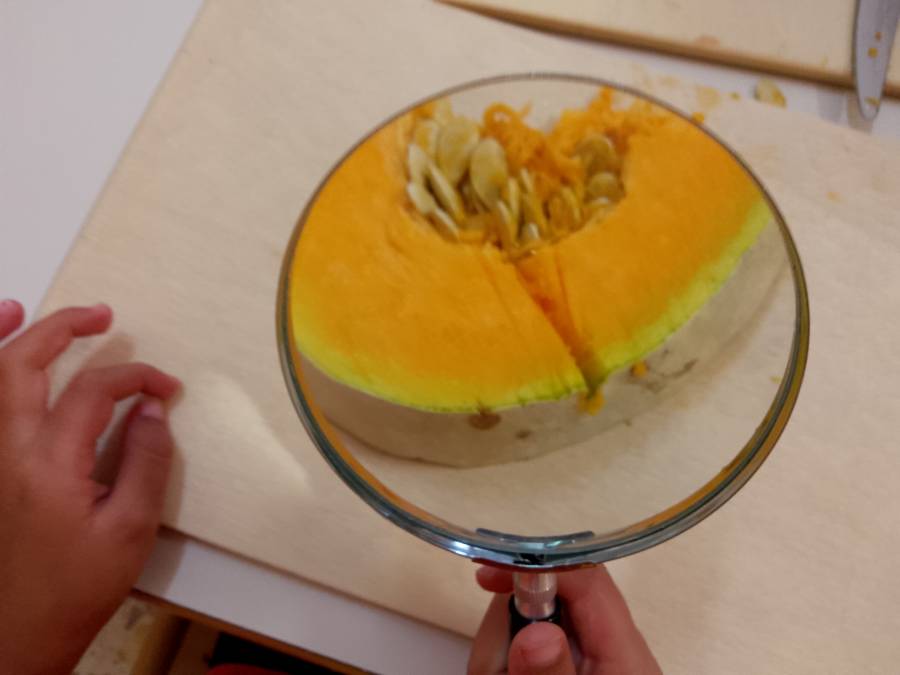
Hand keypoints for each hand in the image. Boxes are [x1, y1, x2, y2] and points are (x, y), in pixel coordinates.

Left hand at [0, 300, 180, 673]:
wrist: (15, 635)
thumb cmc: (75, 587)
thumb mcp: (130, 531)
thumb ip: (146, 463)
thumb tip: (154, 410)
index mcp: (48, 464)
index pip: (93, 391)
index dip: (136, 378)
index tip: (168, 388)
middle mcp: (7, 450)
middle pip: (22, 365)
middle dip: (63, 328)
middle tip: (103, 314)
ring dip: (13, 338)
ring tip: (34, 310)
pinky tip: (2, 355)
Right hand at [468, 565, 661, 674]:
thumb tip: (534, 634)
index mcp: (624, 649)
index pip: (586, 578)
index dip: (537, 563)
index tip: (488, 573)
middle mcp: (607, 647)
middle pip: (546, 599)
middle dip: (506, 628)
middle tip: (494, 671)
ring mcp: (582, 661)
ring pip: (524, 629)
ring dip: (498, 658)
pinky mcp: (562, 670)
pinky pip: (522, 655)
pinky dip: (503, 669)